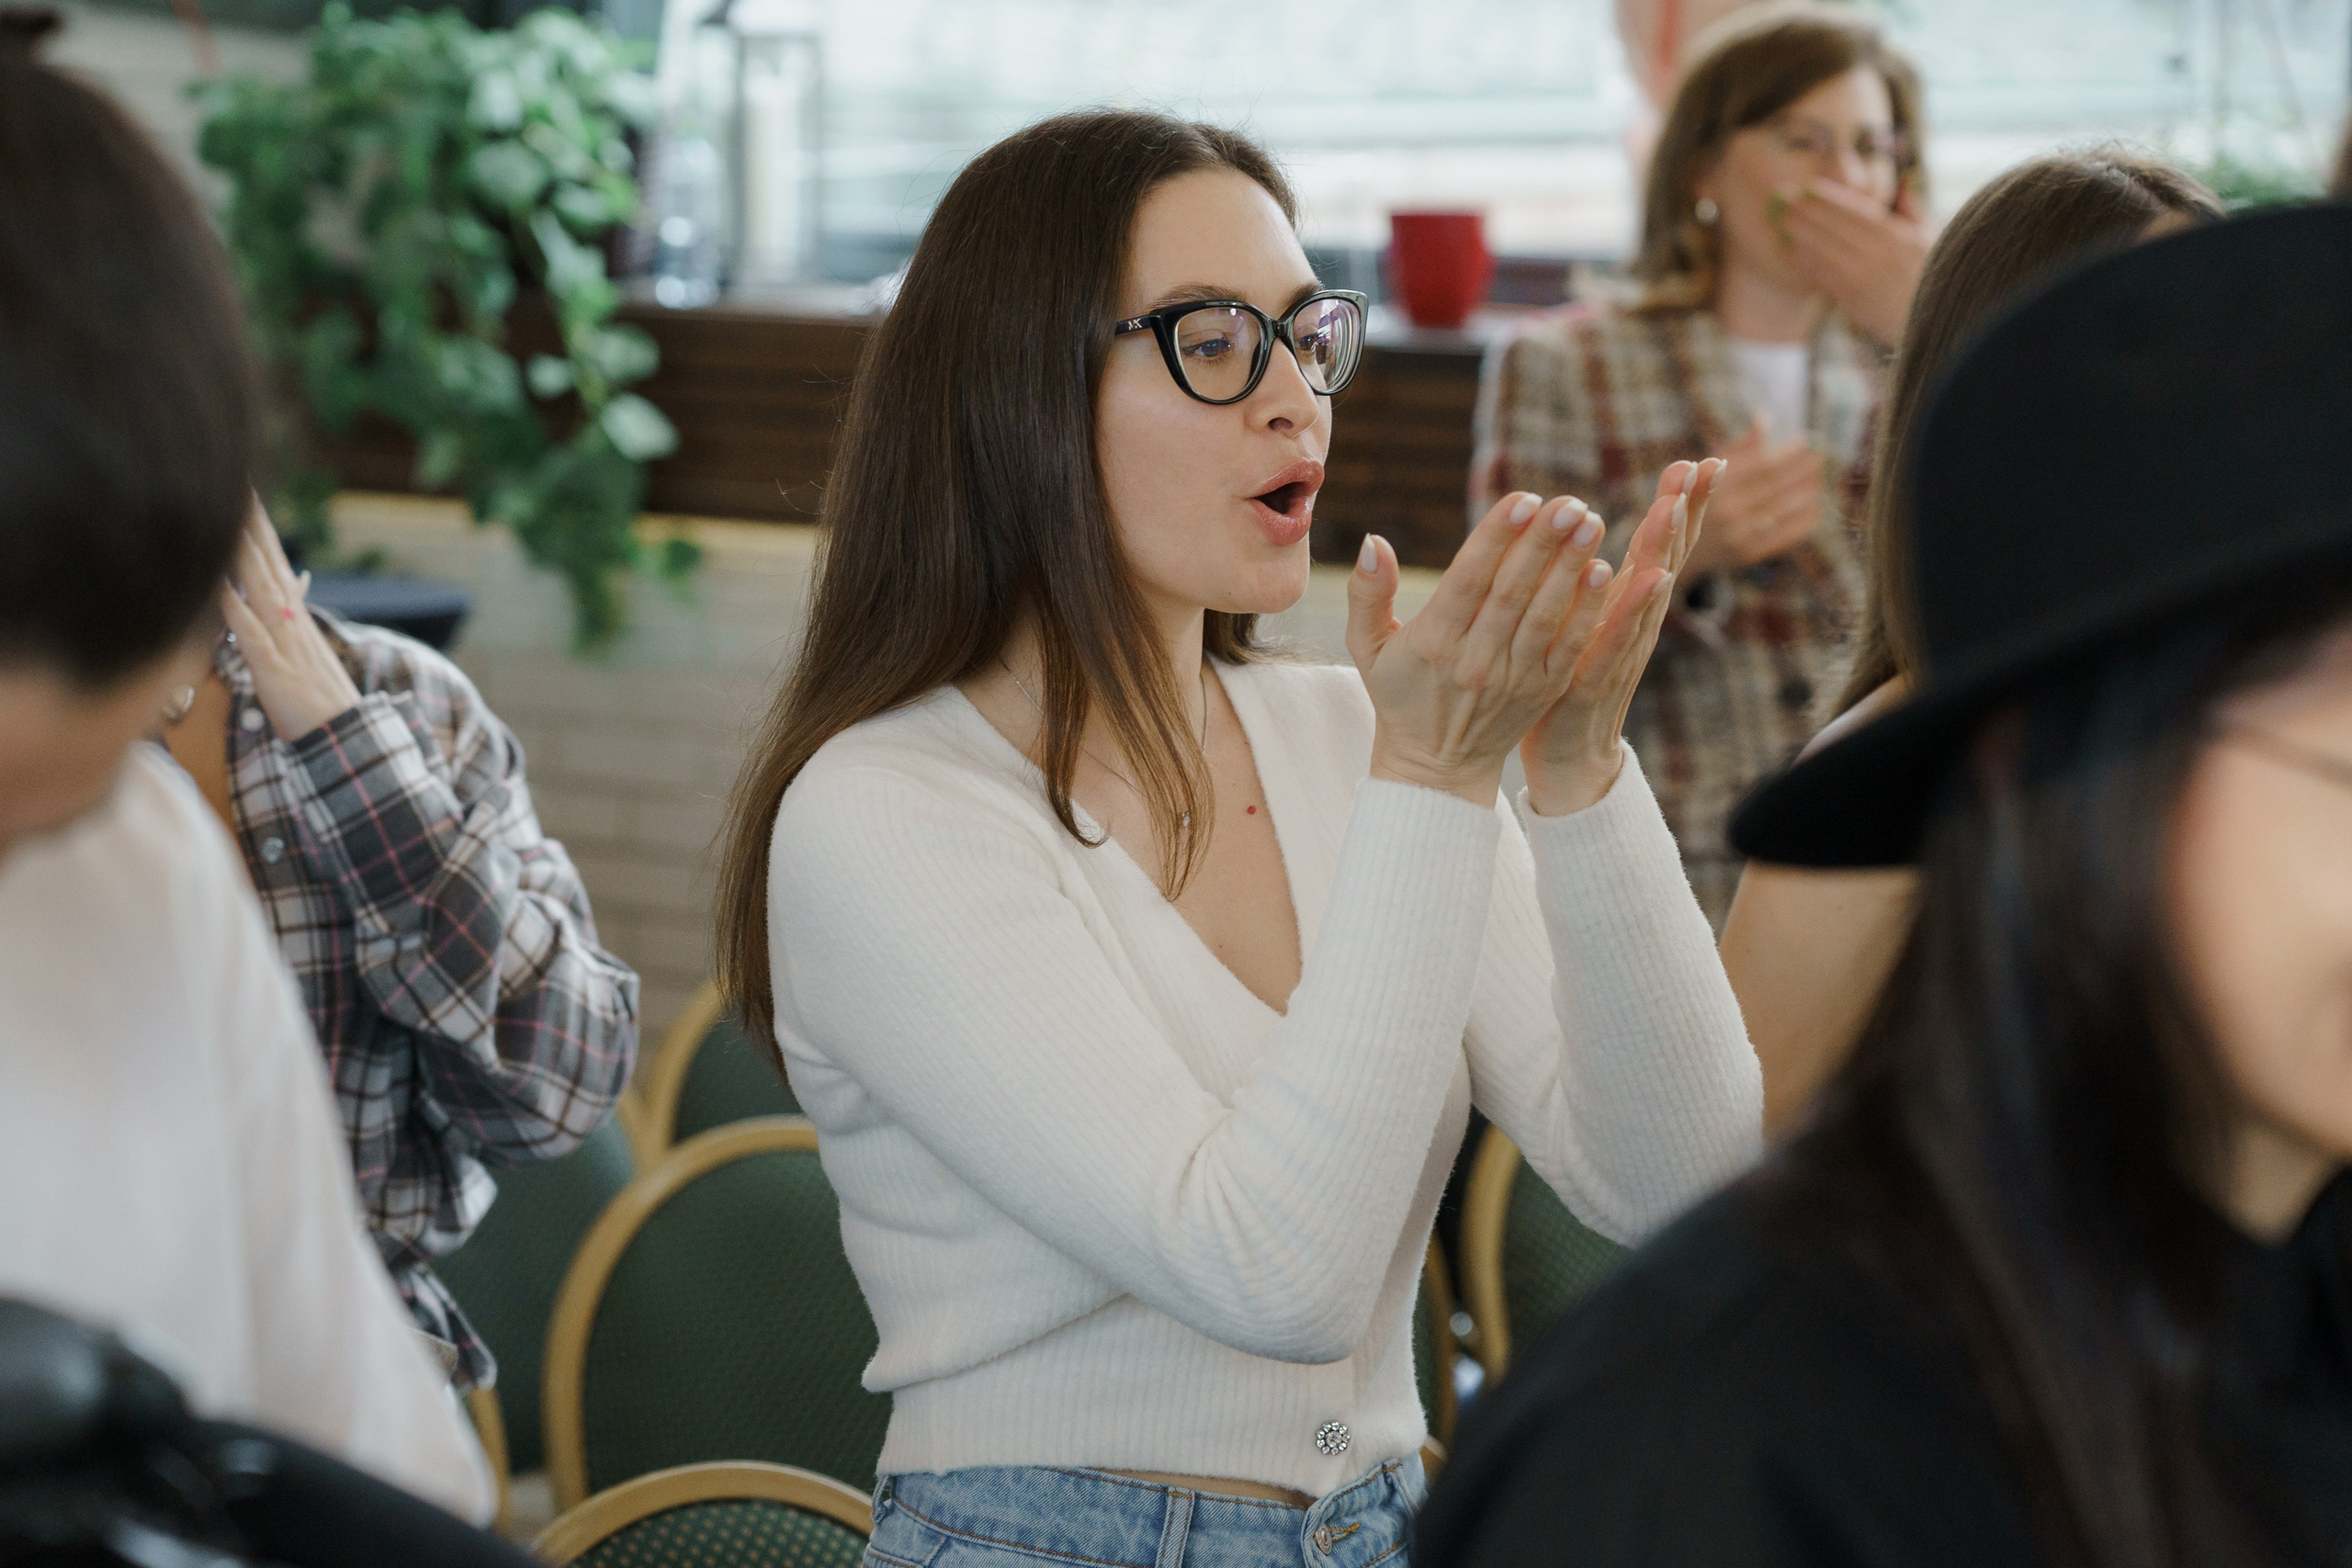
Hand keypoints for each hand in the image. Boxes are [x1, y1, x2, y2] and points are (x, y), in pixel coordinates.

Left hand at [220, 499, 362, 742]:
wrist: (345, 737)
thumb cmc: (320, 700)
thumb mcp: (308, 647)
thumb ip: (297, 610)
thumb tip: (298, 576)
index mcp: (296, 618)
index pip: (276, 564)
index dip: (261, 530)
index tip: (247, 495)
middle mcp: (291, 623)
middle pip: (269, 566)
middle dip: (253, 527)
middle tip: (239, 486)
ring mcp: (284, 644)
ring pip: (261, 591)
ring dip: (243, 556)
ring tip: (225, 520)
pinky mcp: (273, 670)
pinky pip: (251, 635)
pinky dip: (234, 610)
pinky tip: (217, 588)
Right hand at [1348, 489, 1618, 808]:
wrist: (1437, 766)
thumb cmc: (1399, 695)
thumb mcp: (1367, 647)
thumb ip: (1367, 593)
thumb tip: (1373, 540)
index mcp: (1432, 642)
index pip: (1468, 580)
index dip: (1496, 539)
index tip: (1522, 500)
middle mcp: (1474, 660)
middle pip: (1513, 591)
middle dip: (1542, 543)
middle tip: (1568, 503)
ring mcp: (1512, 678)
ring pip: (1545, 614)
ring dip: (1570, 567)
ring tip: (1590, 523)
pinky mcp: (1541, 691)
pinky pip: (1568, 645)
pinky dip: (1587, 611)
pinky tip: (1603, 573)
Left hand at [1522, 458, 1723, 813]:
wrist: (1570, 755)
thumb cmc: (1572, 681)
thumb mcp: (1586, 620)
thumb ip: (1595, 577)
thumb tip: (1592, 528)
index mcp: (1631, 604)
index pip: (1664, 545)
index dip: (1684, 505)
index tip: (1702, 459)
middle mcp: (1639, 623)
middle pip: (1670, 557)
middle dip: (1686, 511)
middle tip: (1702, 464)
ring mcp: (1624, 650)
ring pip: (1651, 591)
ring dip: (1664, 547)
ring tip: (1674, 505)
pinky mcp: (1598, 677)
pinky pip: (1620, 638)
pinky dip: (1637, 608)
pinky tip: (1655, 579)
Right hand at [1683, 423, 1823, 574]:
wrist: (1676, 548)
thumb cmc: (1700, 499)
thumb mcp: (1708, 469)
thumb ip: (1738, 448)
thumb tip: (1764, 419)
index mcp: (1714, 486)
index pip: (1761, 466)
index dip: (1787, 453)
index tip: (1806, 441)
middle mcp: (1725, 512)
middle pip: (1775, 486)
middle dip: (1802, 469)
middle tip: (1822, 457)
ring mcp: (1737, 535)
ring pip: (1784, 509)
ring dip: (1807, 492)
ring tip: (1821, 479)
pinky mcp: (1748, 555)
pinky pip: (1785, 535)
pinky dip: (1804, 519)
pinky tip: (1814, 506)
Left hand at [1777, 179, 1928, 345]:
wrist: (1927, 319)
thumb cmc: (1929, 272)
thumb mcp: (1930, 236)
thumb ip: (1914, 208)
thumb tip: (1905, 181)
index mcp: (1895, 236)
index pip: (1857, 211)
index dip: (1831, 198)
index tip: (1811, 187)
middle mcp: (1876, 255)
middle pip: (1835, 228)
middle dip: (1809, 212)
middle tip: (1786, 199)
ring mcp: (1861, 278)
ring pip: (1824, 252)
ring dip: (1801, 235)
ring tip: (1783, 221)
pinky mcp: (1850, 300)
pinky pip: (1823, 277)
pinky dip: (1805, 263)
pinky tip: (1790, 251)